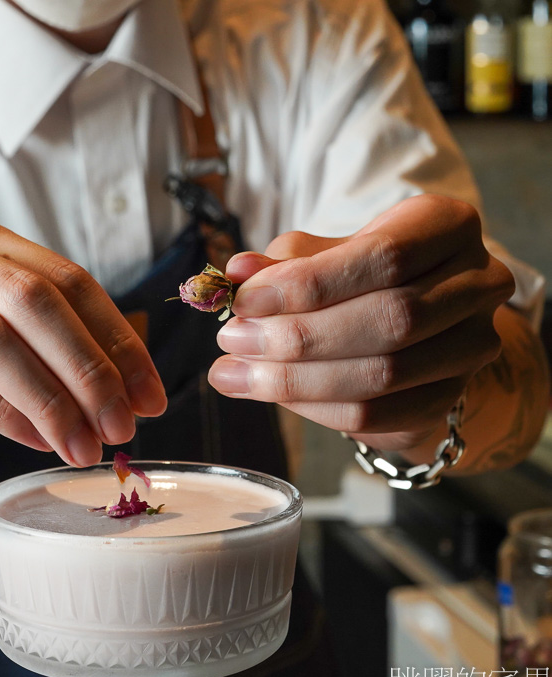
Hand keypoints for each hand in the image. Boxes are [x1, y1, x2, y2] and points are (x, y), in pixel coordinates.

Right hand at [0, 210, 165, 485]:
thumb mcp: (1, 353)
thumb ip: (57, 347)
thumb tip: (140, 380)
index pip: (63, 277)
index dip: (116, 338)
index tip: (152, 397)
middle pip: (30, 297)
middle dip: (90, 367)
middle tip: (125, 425)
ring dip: (50, 399)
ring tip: (84, 446)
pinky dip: (1, 412)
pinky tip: (34, 440)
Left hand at [207, 194, 514, 452]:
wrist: (409, 324)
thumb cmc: (356, 275)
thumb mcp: (320, 253)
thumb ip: (283, 262)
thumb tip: (237, 272)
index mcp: (447, 226)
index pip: (385, 256)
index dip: (309, 282)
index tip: (244, 300)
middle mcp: (477, 284)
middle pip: (390, 319)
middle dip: (298, 336)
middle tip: (232, 340)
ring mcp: (471, 347)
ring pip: (384, 375)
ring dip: (296, 380)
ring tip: (235, 373)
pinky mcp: (448, 400)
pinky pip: (376, 416)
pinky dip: (314, 408)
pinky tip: (270, 394)